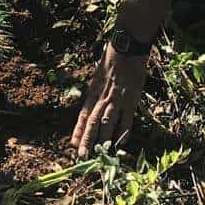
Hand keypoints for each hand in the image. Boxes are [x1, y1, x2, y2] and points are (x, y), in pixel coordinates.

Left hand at [70, 42, 149, 156]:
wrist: (125, 49)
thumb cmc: (112, 60)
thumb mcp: (98, 76)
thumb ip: (96, 92)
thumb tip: (93, 106)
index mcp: (93, 92)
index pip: (83, 115)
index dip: (78, 130)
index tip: (73, 144)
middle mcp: (102, 98)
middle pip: (92, 122)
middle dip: (87, 139)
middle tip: (82, 155)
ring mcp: (117, 99)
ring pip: (107, 122)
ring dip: (103, 138)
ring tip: (100, 153)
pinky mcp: (131, 99)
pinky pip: (127, 118)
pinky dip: (124, 131)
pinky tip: (122, 142)